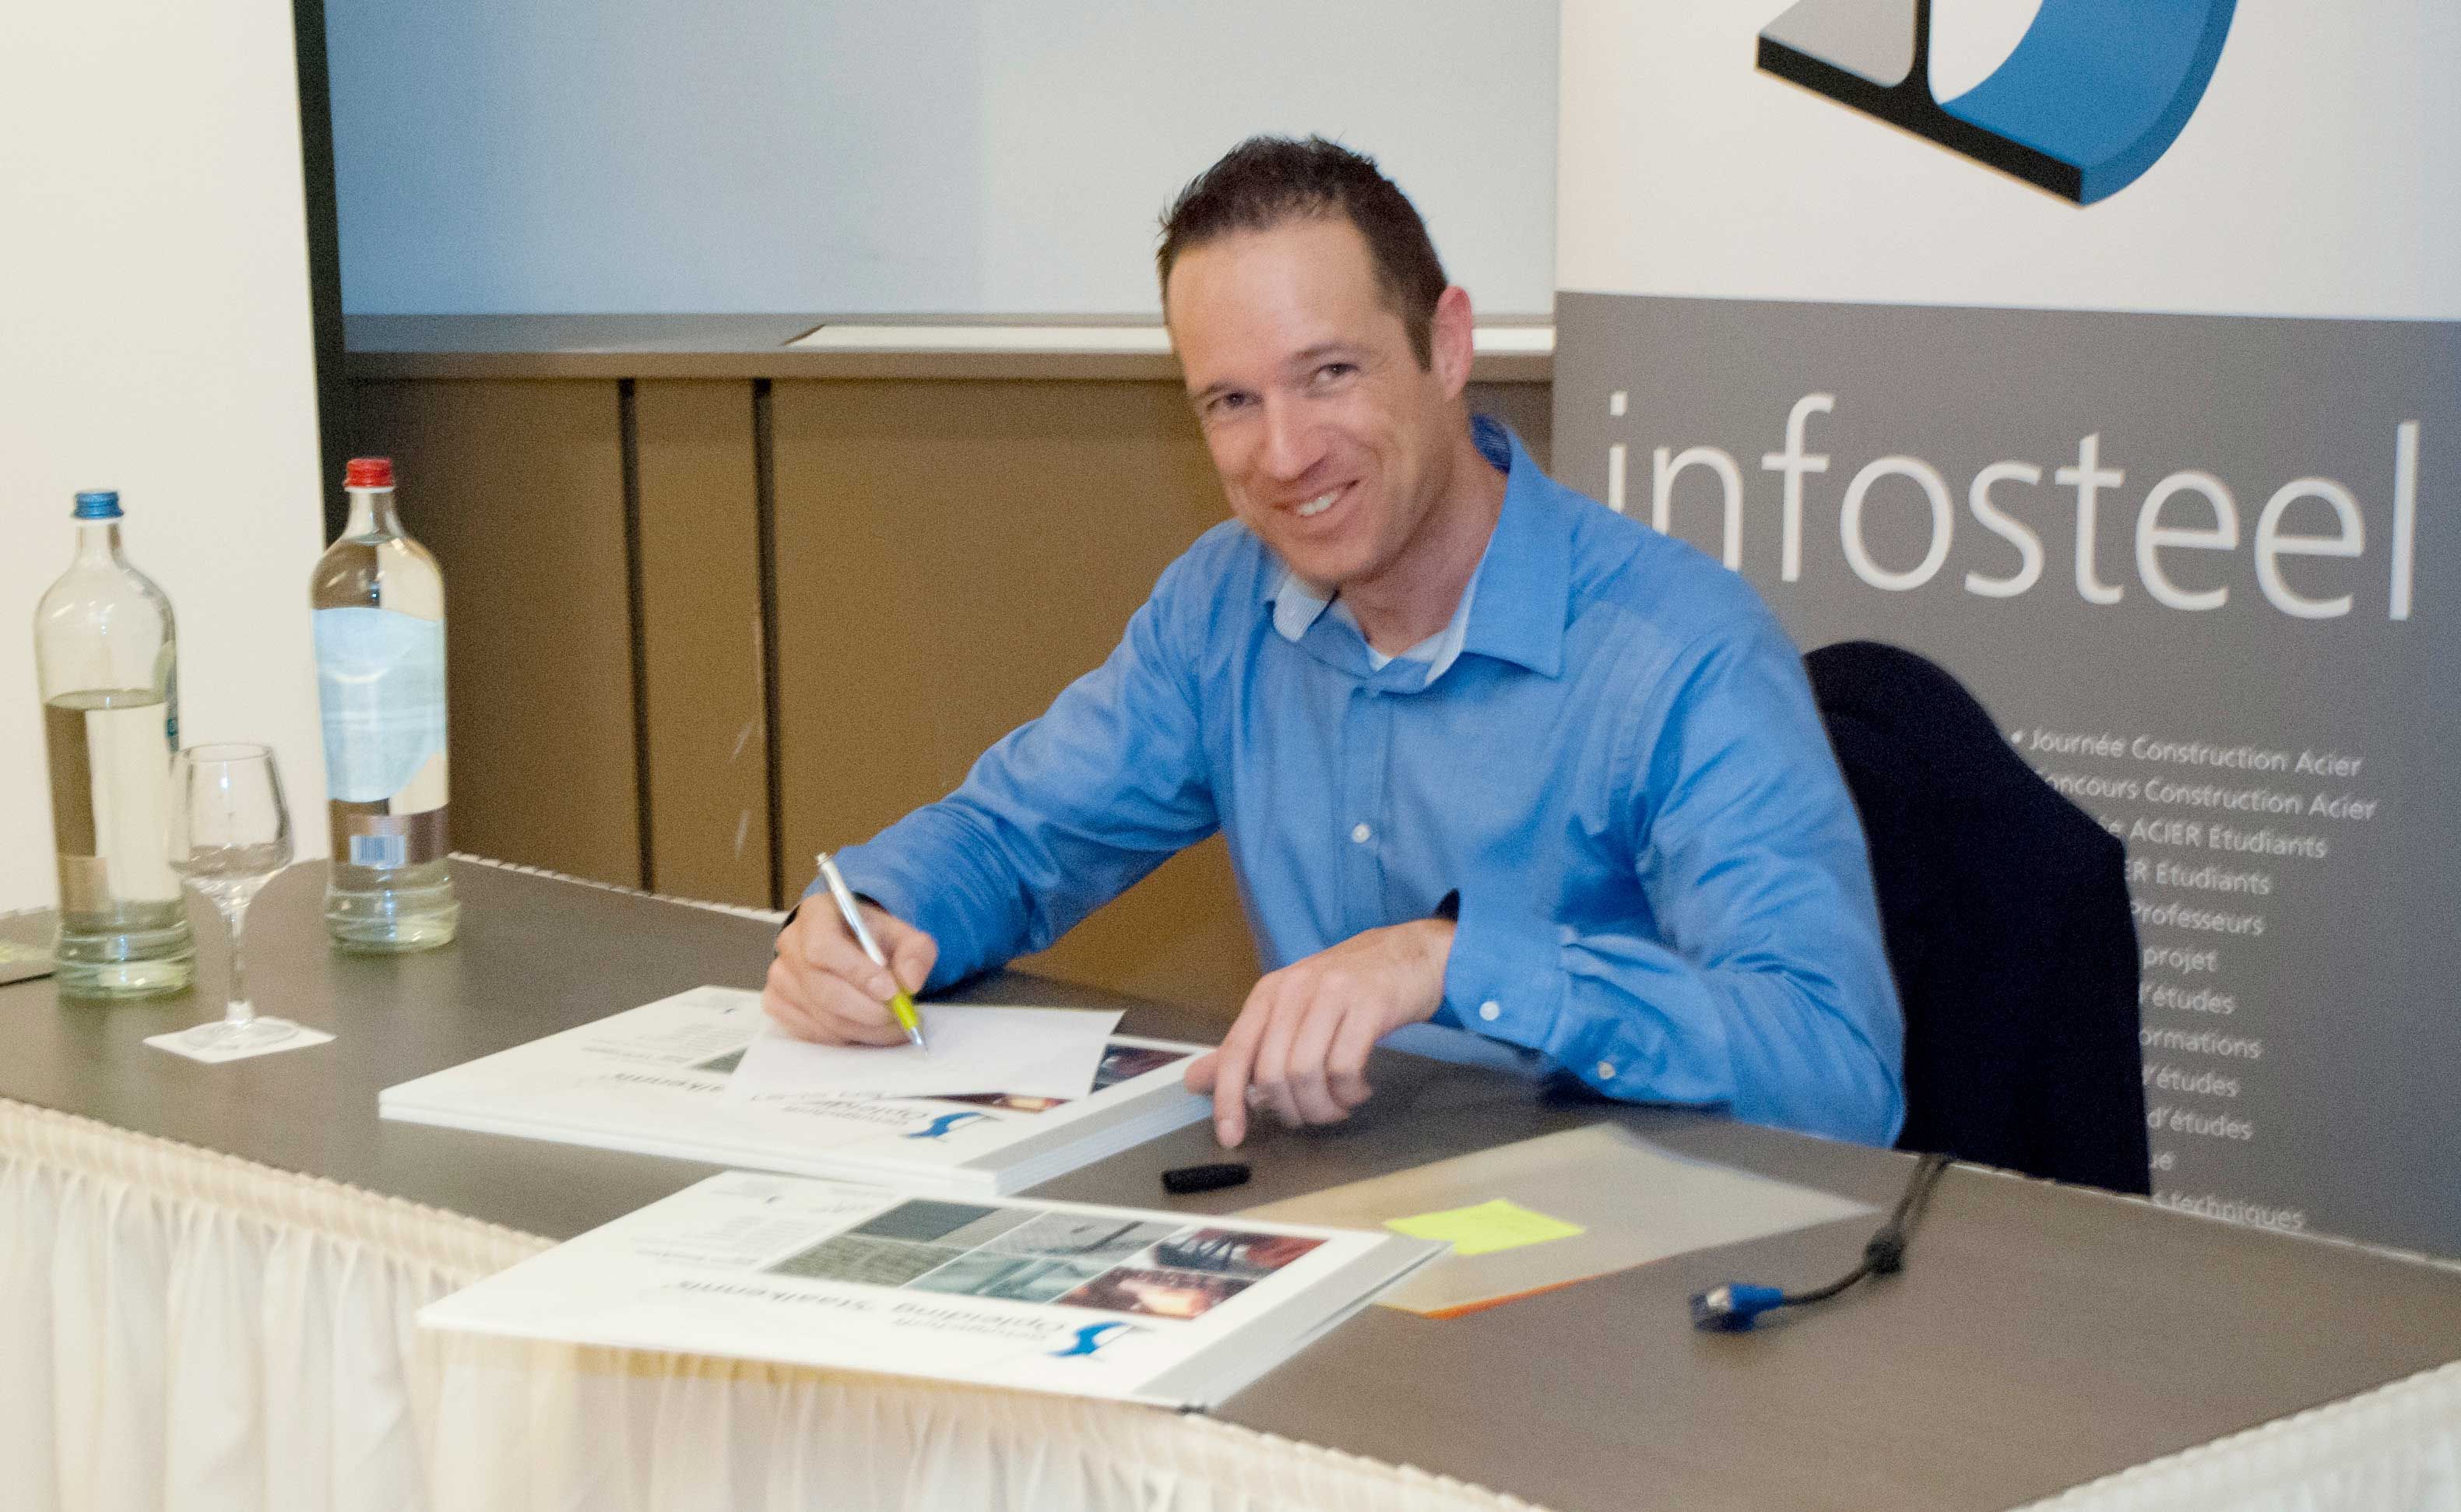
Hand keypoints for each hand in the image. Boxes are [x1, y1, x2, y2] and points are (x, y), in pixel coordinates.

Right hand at [764, 898, 938, 1045]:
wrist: (852, 945)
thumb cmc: (875, 939)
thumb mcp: (905, 935)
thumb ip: (916, 953)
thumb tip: (909, 983)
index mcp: (816, 914)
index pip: (824, 947)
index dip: (857, 974)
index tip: (891, 991)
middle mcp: (790, 943)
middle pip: (822, 990)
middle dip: (868, 1012)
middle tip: (901, 1020)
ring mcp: (779, 976)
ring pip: (821, 1017)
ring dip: (863, 1030)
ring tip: (894, 1028)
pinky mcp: (777, 1003)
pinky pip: (812, 1032)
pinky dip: (845, 1038)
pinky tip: (867, 1029)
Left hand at [1184, 918, 1454, 1146]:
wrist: (1407, 953)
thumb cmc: (1346, 988)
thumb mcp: (1290, 1009)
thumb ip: (1247, 1047)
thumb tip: (1195, 1080)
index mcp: (1268, 993)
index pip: (1234, 1052)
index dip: (1228, 1099)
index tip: (1230, 1136)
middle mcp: (1295, 990)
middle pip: (1272, 1072)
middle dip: (1290, 1110)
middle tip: (1309, 1117)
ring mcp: (1333, 994)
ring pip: (1307, 1073)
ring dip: (1322, 1107)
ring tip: (1337, 1107)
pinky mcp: (1370, 1004)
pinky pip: (1347, 1067)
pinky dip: (1350, 1093)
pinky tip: (1358, 1089)